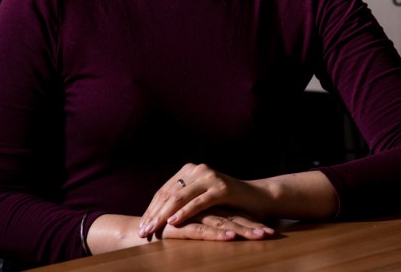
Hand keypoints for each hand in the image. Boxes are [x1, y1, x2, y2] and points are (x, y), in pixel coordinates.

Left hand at [138, 163, 273, 239]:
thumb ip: (184, 199)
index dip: (151, 209)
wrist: (258, 198)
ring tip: (153, 229)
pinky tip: (174, 222)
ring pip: (180, 197)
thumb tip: (158, 214)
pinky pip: (198, 202)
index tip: (141, 226)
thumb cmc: (228, 203)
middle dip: (154, 214)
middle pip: (169, 193)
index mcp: (190, 170)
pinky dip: (184, 212)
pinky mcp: (221, 188)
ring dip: (163, 215)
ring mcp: (210, 177)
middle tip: (142, 231)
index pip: (164, 191)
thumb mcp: (202, 198)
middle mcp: (198, 169)